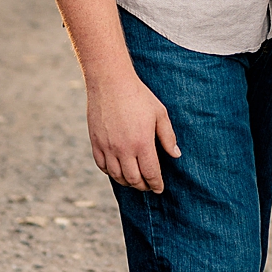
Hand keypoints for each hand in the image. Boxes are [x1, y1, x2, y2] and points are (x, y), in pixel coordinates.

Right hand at [85, 67, 180, 192]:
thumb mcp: (159, 113)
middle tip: (148, 186)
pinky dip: (111, 173)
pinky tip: (118, 171)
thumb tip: (176, 155)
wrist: (110, 82)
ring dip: (127, 182)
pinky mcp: (96, 143)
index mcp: (142, 143)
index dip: (156, 184)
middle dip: (143, 186)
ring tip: (134, 180)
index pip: (151, 173)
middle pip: (133, 179)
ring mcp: (108, 147)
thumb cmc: (138, 96)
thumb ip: (168, 136)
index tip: (159, 189)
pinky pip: (102, 166)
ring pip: (117, 176)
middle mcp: (123, 149)